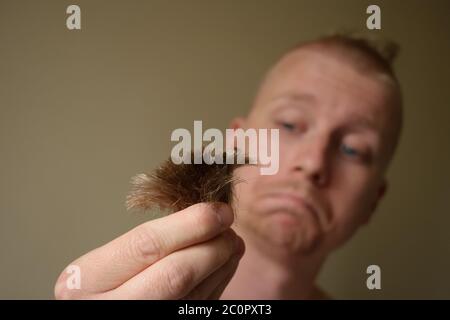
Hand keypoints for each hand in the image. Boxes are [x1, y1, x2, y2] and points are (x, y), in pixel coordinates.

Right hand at [54, 202, 244, 298]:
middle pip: (176, 274)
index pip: (147, 244)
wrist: (105, 310)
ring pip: (194, 294)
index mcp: (86, 280)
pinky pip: (199, 307)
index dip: (191, 225)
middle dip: (212, 247)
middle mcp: (111, 307)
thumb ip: (146, 245)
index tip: (218, 211)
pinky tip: (223, 266)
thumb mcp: (105, 265)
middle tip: (229, 228)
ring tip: (231, 243)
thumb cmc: (101, 291)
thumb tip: (201, 216)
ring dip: (222, 265)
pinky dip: (217, 284)